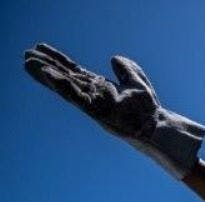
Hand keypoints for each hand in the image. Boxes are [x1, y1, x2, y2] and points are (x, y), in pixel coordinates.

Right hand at [24, 42, 204, 178]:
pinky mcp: (96, 113)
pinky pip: (77, 98)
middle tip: (27, 55)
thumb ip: (127, 69)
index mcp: (100, 88)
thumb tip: (114, 58)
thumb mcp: (137, 83)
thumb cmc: (148, 110)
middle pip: (66, 78)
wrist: (157, 127)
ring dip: (49, 76)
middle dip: (48, 66)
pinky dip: (64, 87)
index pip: (75, 72)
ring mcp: (94, 104)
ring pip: (66, 88)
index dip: (59, 60)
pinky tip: (51, 77)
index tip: (41, 49)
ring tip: (30, 64)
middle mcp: (94, 96)